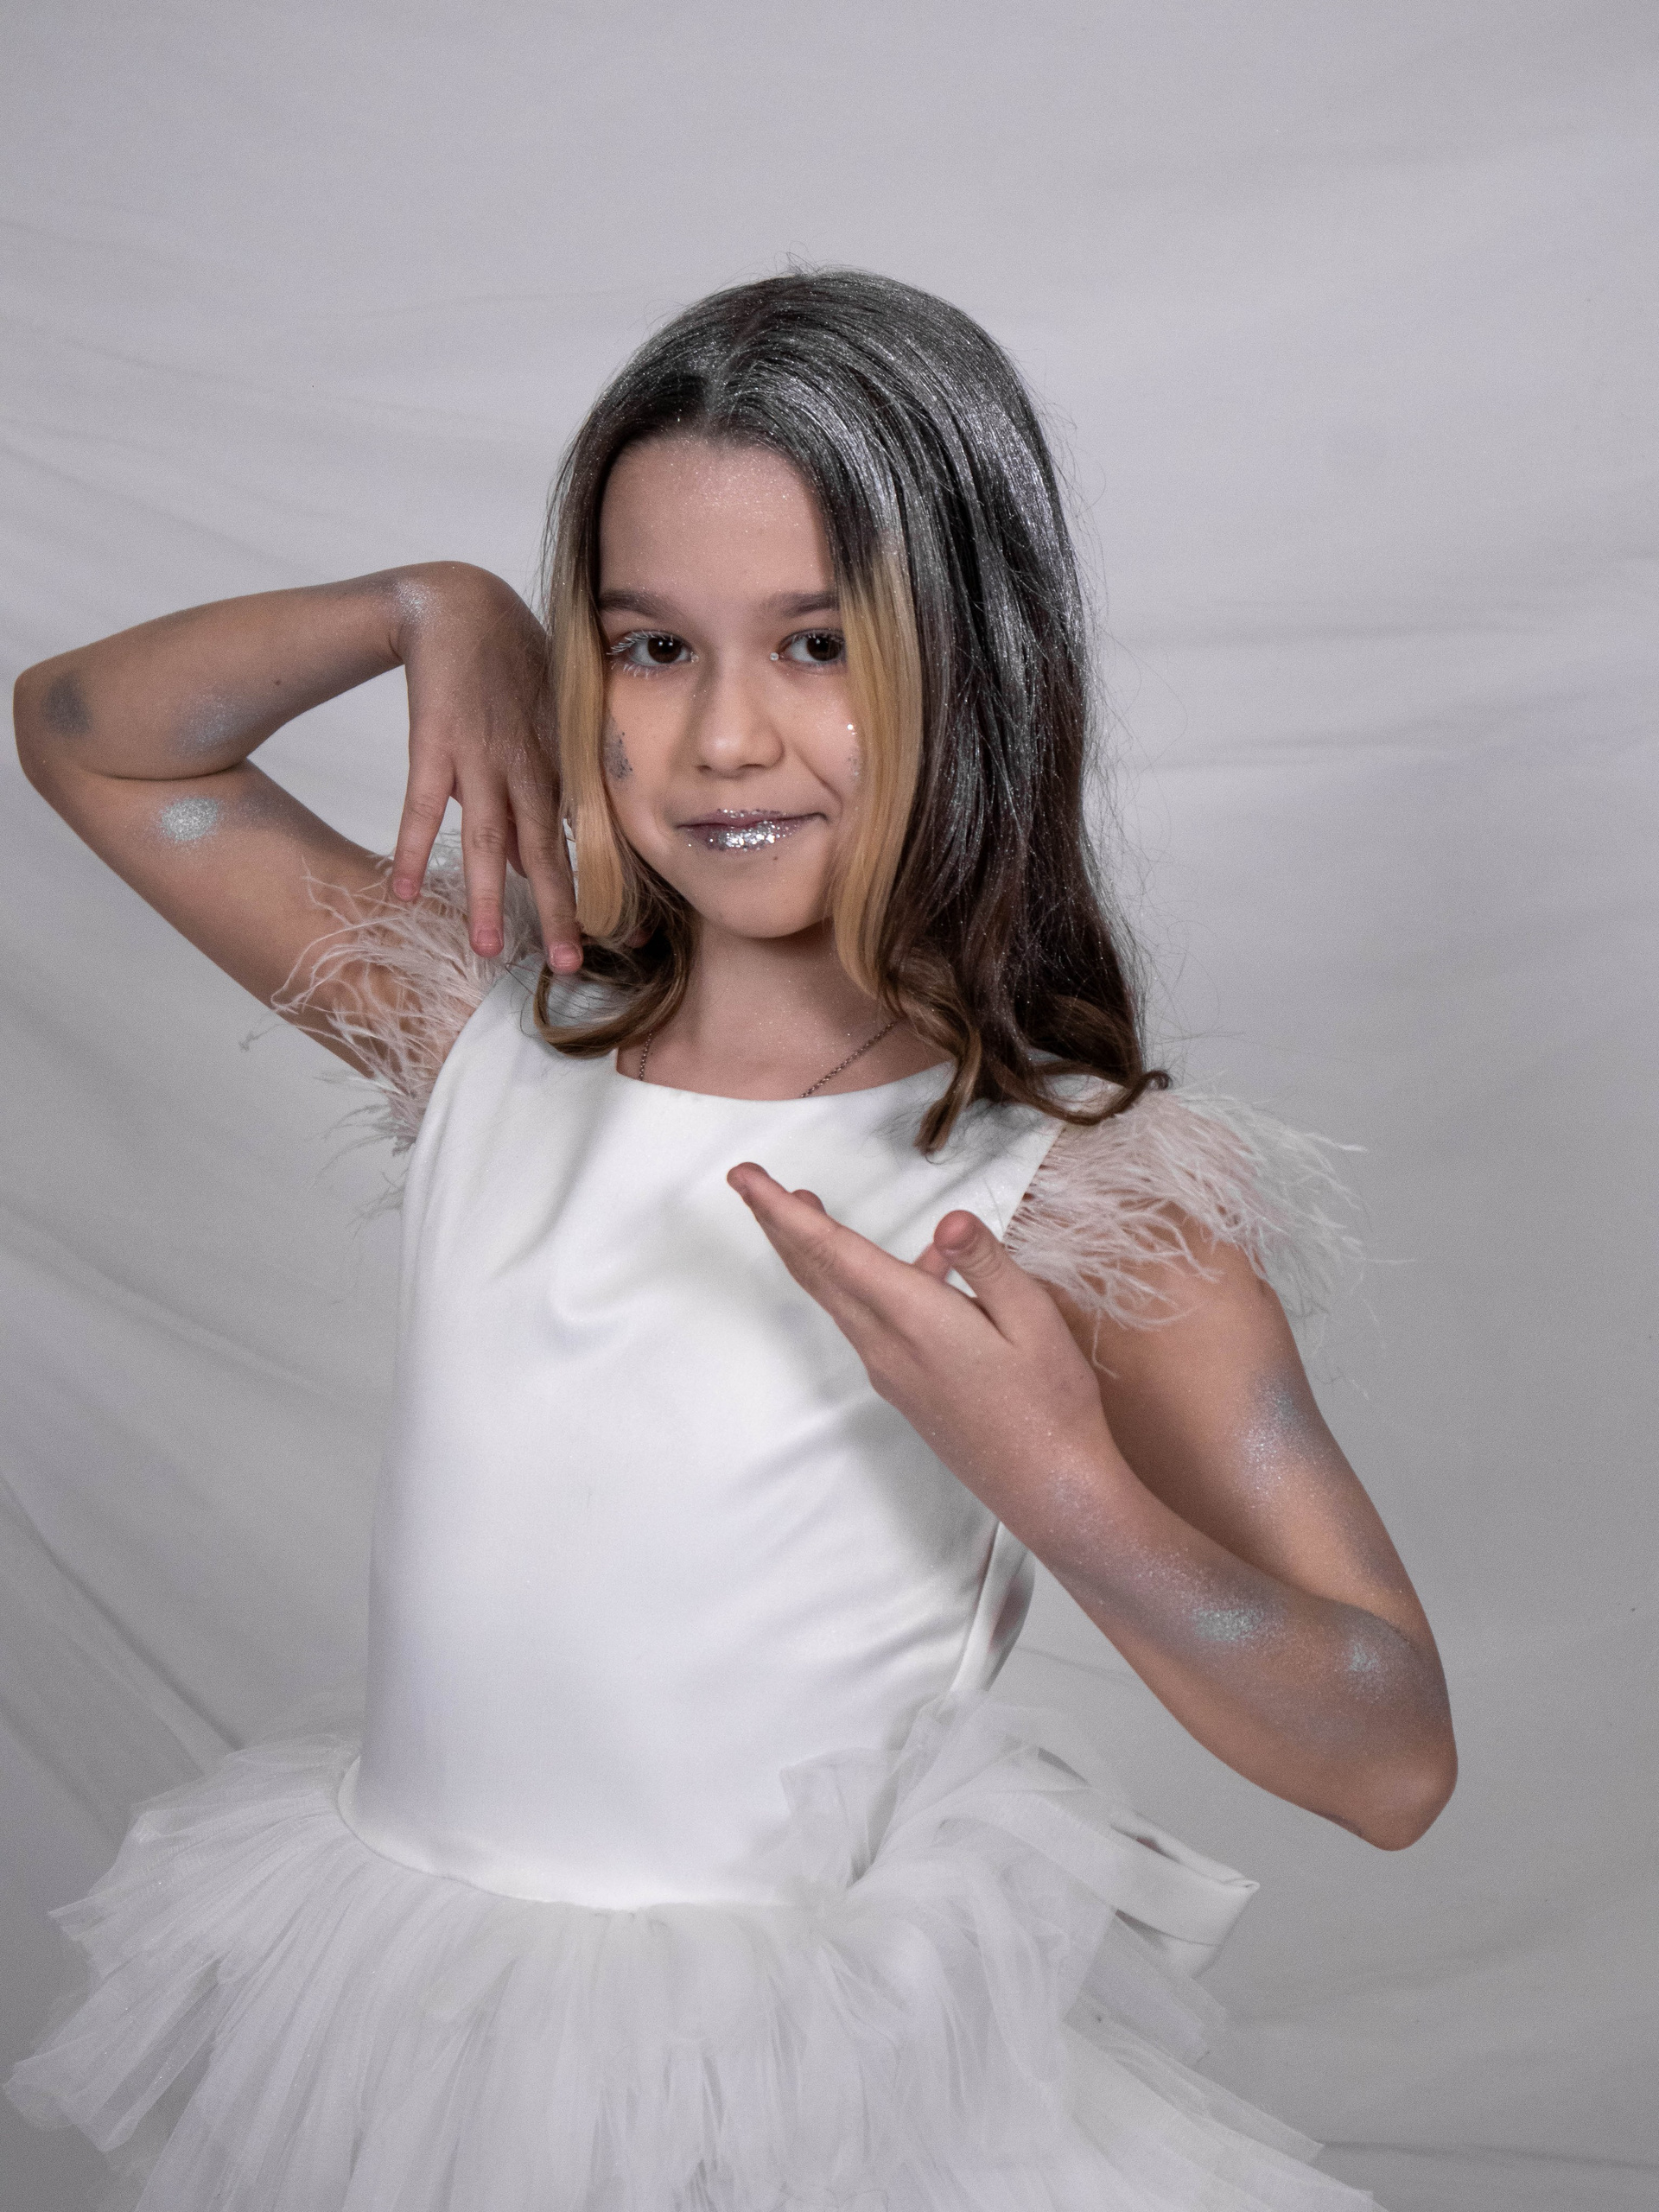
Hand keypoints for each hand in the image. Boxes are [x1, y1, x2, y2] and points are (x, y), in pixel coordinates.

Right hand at [387, 564, 580, 971]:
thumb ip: (549, 788)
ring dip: (489, 897)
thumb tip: (537, 855)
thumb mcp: (550, 724)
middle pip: (545, 852)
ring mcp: (480, 758)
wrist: (461, 603)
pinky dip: (410, 846)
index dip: (612, 890)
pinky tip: (403, 892)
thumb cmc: (512, 665)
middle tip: (569, 967)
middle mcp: (527, 768)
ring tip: (489, 950)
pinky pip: (421, 803)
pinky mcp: (434, 743)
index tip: (636, 939)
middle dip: (559, 911)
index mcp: (560, 766)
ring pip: (487, 839)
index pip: (591, 841)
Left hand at [726, 1163, 1122, 1542]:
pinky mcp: (903, 1387)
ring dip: (815, 1251)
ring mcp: (890, 1370)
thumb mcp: (1034, 1321)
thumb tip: (949, 1218)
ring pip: (837, 1297)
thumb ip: (987, 1265)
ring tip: (806, 1208)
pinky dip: (865, 1281)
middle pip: (816, 1274)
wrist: (1048, 1490)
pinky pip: (869, 1320)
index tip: (745, 1177)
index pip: (833, 1252)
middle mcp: (886, 1345)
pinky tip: (924, 1267)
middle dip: (778, 1224)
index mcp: (914, 1320)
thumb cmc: (1050, 1404)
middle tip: (749, 1181)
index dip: (782, 1212)